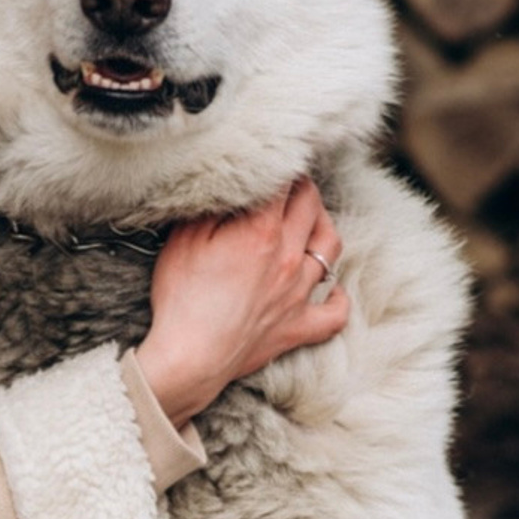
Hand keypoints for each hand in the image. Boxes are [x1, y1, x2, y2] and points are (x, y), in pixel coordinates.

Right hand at [135, 178, 347, 426]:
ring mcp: (298, 294)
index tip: (273, 160)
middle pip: (311, 207)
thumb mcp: (183, 241)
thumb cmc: (181, 299)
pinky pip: (336, 312)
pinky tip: (329, 288)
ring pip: (330, 248)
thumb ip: (212, 209)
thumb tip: (230, 188)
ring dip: (323, 227)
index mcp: (261, 232)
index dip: (279, 167)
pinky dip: (337, 297)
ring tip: (310, 221)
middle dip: (303, 188)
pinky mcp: (299, 327)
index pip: (283, 184)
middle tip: (289, 183)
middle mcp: (289, 258)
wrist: (190, 358)